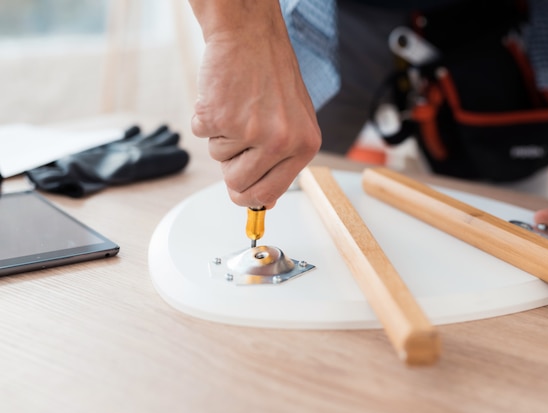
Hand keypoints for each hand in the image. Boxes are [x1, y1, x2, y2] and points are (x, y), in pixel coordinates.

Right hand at [189, 0, 320, 208]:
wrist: (250, 35)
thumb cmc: (271, 73)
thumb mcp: (294, 120)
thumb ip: (283, 160)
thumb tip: (265, 200)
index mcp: (305, 145)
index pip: (269, 192)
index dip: (249, 196)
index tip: (241, 194)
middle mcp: (281, 141)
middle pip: (238, 184)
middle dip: (230, 169)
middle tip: (237, 139)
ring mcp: (250, 131)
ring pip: (218, 160)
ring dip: (220, 137)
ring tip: (238, 106)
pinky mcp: (220, 118)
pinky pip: (201, 135)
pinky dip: (206, 118)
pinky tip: (224, 96)